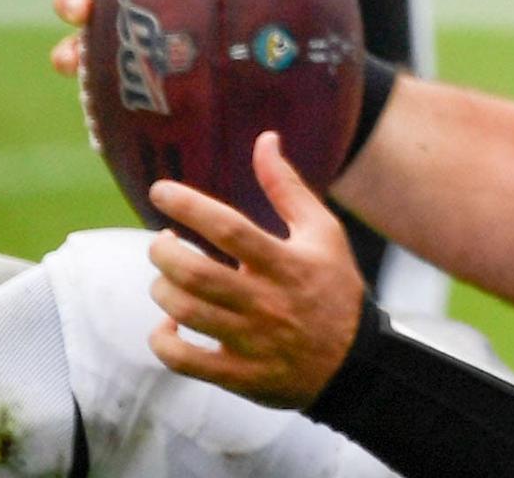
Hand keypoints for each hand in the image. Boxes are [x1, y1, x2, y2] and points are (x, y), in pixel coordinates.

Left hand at [145, 134, 365, 406]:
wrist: (352, 360)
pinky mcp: (237, 374)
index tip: (160, 191)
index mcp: (288, 263)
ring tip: (164, 278)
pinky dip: (162, 340)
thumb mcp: (322, 232)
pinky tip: (167, 325)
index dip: (190, 206)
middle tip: (160, 241)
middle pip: (197, 274)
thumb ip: (288, 188)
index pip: (230, 228)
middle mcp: (267, 301)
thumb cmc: (332, 286)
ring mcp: (251, 341)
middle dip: (164, 252)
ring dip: (162, 290)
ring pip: (185, 313)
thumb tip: (265, 140)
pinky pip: (182, 359)